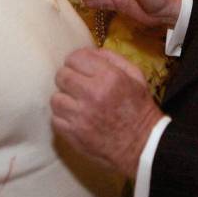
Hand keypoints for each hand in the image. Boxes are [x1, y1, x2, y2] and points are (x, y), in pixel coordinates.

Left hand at [51, 47, 164, 177]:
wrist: (142, 144)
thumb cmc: (139, 107)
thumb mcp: (135, 76)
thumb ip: (112, 59)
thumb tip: (89, 52)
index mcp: (109, 77)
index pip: (75, 57)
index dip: (78, 61)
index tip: (82, 67)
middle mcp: (92, 94)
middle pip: (61, 75)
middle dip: (69, 77)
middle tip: (78, 84)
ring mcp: (80, 116)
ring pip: (55, 98)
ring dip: (65, 98)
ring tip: (77, 102)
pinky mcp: (73, 134)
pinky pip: (55, 118)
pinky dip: (64, 117)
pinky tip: (76, 117)